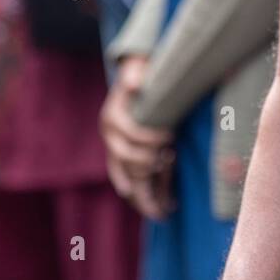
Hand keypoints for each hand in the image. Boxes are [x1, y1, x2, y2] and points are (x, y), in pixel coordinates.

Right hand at [101, 55, 174, 219]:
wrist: (131, 79)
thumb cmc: (139, 77)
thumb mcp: (137, 72)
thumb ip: (134, 75)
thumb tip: (135, 82)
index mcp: (112, 117)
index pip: (130, 133)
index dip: (150, 137)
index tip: (170, 138)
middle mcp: (108, 135)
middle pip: (125, 157)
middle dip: (147, 160)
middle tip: (169, 158)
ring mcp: (112, 147)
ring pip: (123, 174)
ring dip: (141, 187)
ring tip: (162, 201)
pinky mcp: (118, 156)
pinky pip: (125, 178)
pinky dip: (138, 192)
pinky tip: (156, 206)